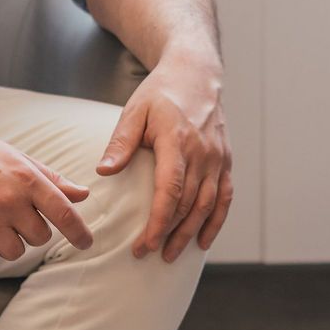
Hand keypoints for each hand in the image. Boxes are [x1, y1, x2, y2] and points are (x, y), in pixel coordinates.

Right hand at [0, 126, 94, 266]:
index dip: (79, 231)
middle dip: (33, 231)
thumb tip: (82, 195)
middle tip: (14, 215)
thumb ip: (51, 180)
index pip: (63, 211)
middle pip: (40, 237)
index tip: (87, 243)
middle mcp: (9, 200)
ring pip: (15, 251)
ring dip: (10, 243)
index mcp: (26, 178)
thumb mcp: (17, 159)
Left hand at [98, 50, 231, 262]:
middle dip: (168, 234)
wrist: (197, 74)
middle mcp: (203, 153)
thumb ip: (121, 143)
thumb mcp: (135, 111)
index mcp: (178, 141)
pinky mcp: (225, 161)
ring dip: (190, 233)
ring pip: (207, 205)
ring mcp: (218, 158)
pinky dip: (216, 221)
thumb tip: (103, 172)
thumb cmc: (161, 93)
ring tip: (170, 254)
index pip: (170, 191)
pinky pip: (225, 197)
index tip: (143, 245)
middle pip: (188, 204)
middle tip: (148, 255)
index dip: (158, 222)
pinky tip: (203, 241)